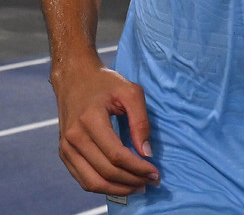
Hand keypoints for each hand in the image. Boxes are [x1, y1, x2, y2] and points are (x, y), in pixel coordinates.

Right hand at [51, 56, 159, 195]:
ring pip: (93, 182)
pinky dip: (103, 186)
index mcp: (90, 119)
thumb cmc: (105, 83)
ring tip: (138, 186)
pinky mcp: (64, 153)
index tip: (155, 172)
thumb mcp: (130, 91)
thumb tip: (147, 153)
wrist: (74, 78)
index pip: (116, 155)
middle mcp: (74, 137)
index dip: (138, 167)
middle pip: (106, 171)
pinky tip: (120, 183)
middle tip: (151, 181)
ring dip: (118, 189)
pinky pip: (83, 179)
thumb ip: (140, 121)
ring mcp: (66, 147)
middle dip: (132, 180)